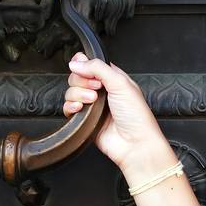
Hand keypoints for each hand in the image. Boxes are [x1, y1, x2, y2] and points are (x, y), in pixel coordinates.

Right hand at [63, 52, 168, 171]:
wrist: (134, 143)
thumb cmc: (136, 116)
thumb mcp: (121, 83)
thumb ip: (98, 68)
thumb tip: (77, 62)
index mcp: (113, 78)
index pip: (91, 64)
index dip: (83, 64)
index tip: (83, 67)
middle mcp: (102, 90)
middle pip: (77, 77)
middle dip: (82, 81)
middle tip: (96, 89)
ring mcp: (92, 105)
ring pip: (71, 92)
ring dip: (78, 94)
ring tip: (92, 101)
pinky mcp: (85, 119)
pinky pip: (69, 108)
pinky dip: (71, 106)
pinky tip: (80, 109)